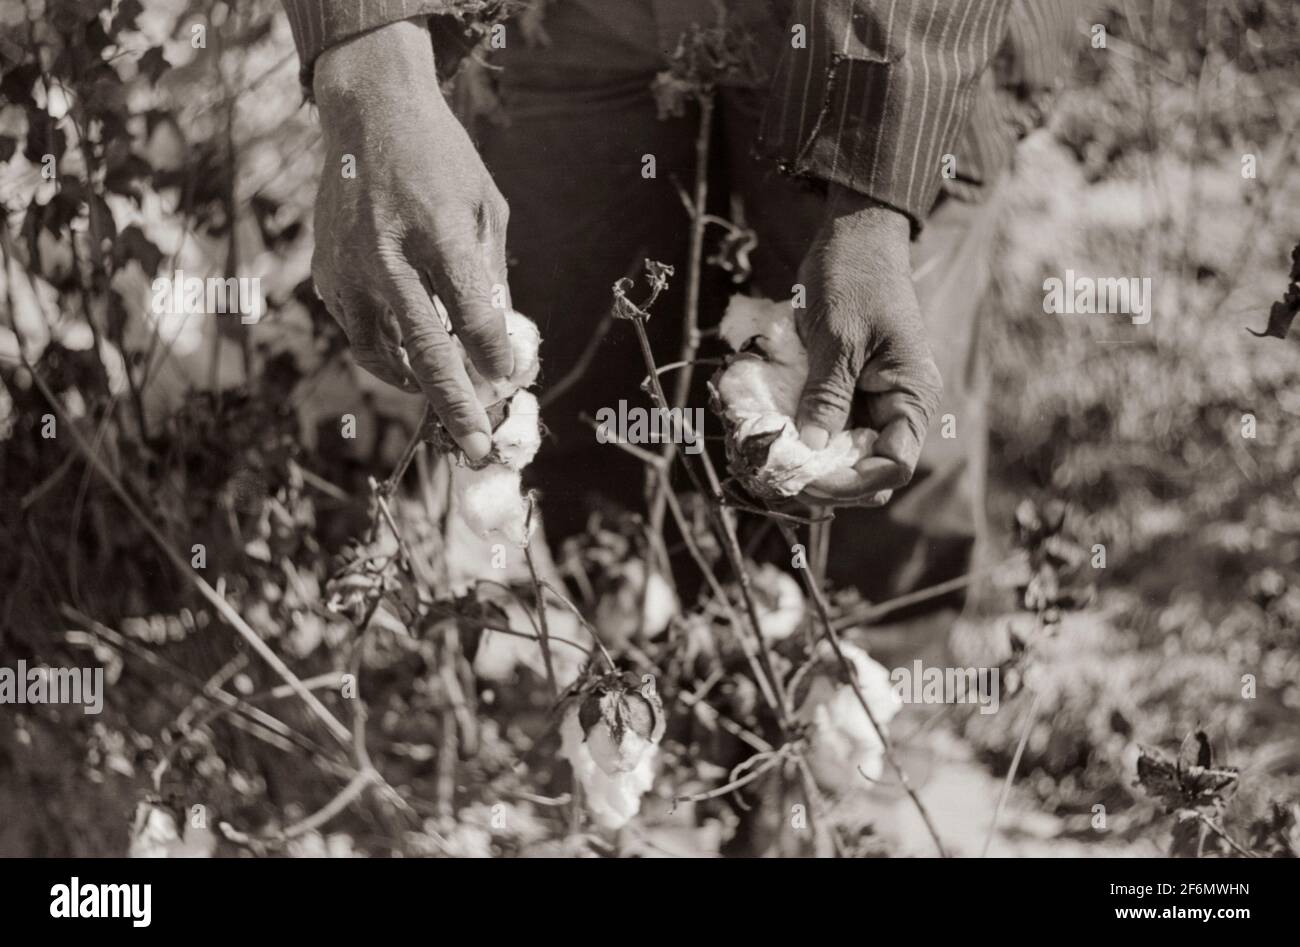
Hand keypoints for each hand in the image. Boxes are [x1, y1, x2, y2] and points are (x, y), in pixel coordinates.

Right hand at [311, 18, 512, 460]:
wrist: (369, 115)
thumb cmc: (441, 161)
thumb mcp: (486, 208)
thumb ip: (491, 277)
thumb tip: (498, 346)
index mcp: (438, 231)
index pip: (472, 313)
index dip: (493, 356)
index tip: (507, 380)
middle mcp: (388, 255)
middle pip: (427, 350)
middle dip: (456, 407)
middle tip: (476, 451)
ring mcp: (350, 270)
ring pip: (385, 355)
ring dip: (419, 384)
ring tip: (449, 399)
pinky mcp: (327, 277)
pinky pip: (360, 336)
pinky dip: (389, 356)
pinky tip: (412, 358)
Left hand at [795, 186, 942, 505]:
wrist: (854, 233)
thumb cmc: (854, 277)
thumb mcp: (838, 338)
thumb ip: (827, 396)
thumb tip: (812, 450)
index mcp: (911, 396)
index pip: (892, 466)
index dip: (851, 482)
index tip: (806, 477)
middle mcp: (895, 405)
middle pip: (866, 469)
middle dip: (824, 478)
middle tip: (777, 473)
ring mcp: (870, 399)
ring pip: (842, 453)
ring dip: (808, 461)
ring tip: (768, 458)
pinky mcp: (845, 389)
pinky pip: (826, 426)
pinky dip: (800, 434)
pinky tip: (770, 434)